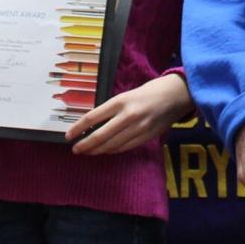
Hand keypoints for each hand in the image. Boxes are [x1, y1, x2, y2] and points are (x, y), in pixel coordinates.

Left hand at [66, 74, 193, 154]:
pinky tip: (105, 151)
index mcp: (120, 101)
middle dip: (86, 145)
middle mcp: (127, 116)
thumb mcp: (126, 95)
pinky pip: (125, 148)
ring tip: (88, 152)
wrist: (175, 95)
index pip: (92, 117)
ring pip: (112, 145)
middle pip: (100, 136)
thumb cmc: (149, 91)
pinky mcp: (147, 137)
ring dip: (98, 150)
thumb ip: (112, 110)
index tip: (69, 136)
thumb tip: (93, 124)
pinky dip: (113, 151)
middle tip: (76, 149)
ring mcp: (138, 128)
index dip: (78, 128)